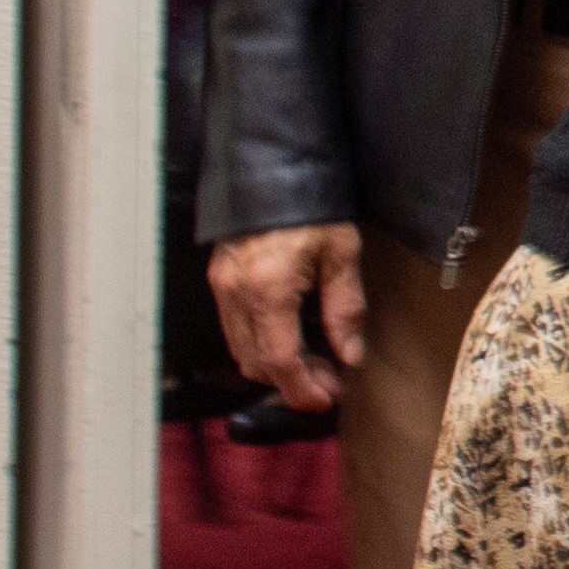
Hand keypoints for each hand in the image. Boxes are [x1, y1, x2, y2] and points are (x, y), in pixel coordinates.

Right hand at [210, 222, 366, 412]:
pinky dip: (260, 345)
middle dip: (293, 382)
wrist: (274, 169)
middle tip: (329, 382)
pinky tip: (290, 341)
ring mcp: (222, 288)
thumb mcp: (342, 253)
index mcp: (268, 288)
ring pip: (242, 351)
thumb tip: (350, 353)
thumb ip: (346, 307)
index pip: (279, 360)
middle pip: (257, 362)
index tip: (325, 398)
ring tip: (315, 363)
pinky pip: (235, 330)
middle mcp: (237, 292)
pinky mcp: (219, 281)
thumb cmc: (311, 205)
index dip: (302, 388)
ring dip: (276, 367)